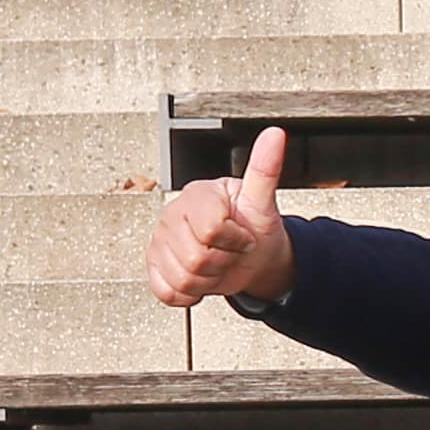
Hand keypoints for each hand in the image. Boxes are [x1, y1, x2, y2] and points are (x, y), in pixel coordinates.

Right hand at [146, 124, 297, 306]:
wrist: (251, 254)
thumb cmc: (254, 226)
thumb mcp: (263, 201)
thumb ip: (265, 169)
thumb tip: (275, 135)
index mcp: (197, 195)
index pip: (212, 229)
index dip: (236, 240)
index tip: (243, 235)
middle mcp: (172, 215)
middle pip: (197, 259)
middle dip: (225, 262)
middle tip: (232, 251)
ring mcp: (159, 241)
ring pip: (184, 278)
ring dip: (211, 280)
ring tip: (219, 262)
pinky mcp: (154, 266)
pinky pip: (167, 292)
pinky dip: (190, 294)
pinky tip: (202, 277)